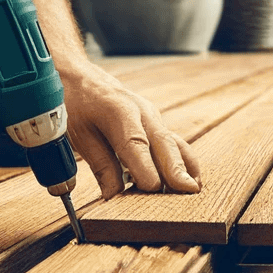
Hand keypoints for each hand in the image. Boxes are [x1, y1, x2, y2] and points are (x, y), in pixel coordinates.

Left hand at [61, 61, 201, 198]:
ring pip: (174, 143)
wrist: (81, 78)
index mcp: (117, 111)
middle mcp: (141, 112)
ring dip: (186, 166)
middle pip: (163, 143)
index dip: (146, 167)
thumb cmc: (77, 104)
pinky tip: (190, 178)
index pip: (135, 143)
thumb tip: (114, 195)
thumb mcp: (79, 134)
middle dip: (176, 169)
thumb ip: (100, 165)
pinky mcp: (156, 124)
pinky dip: (184, 161)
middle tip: (188, 192)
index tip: (152, 188)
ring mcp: (153, 117)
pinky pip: (175, 143)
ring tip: (194, 189)